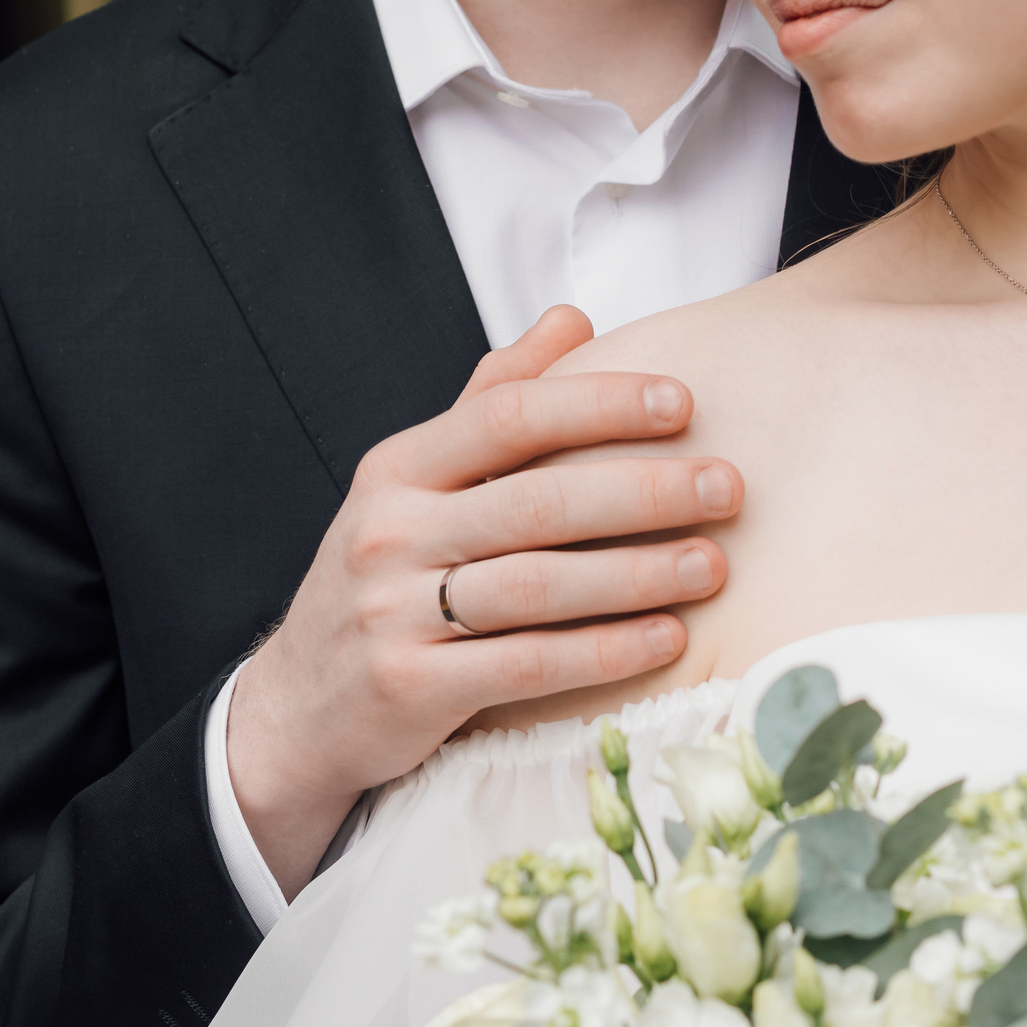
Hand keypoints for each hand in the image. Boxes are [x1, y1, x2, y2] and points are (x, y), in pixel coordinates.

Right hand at [228, 306, 739, 895]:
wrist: (299, 707)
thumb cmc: (386, 580)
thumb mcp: (416, 485)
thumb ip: (490, 403)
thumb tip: (571, 319)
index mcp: (398, 469)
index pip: (506, 416)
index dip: (597, 404)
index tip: (681, 403)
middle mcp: (390, 532)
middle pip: (534, 502)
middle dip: (641, 490)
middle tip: (726, 485)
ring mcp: (394, 612)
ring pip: (536, 586)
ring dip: (637, 573)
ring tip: (713, 564)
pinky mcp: (411, 689)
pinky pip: (525, 664)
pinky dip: (604, 651)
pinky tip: (667, 638)